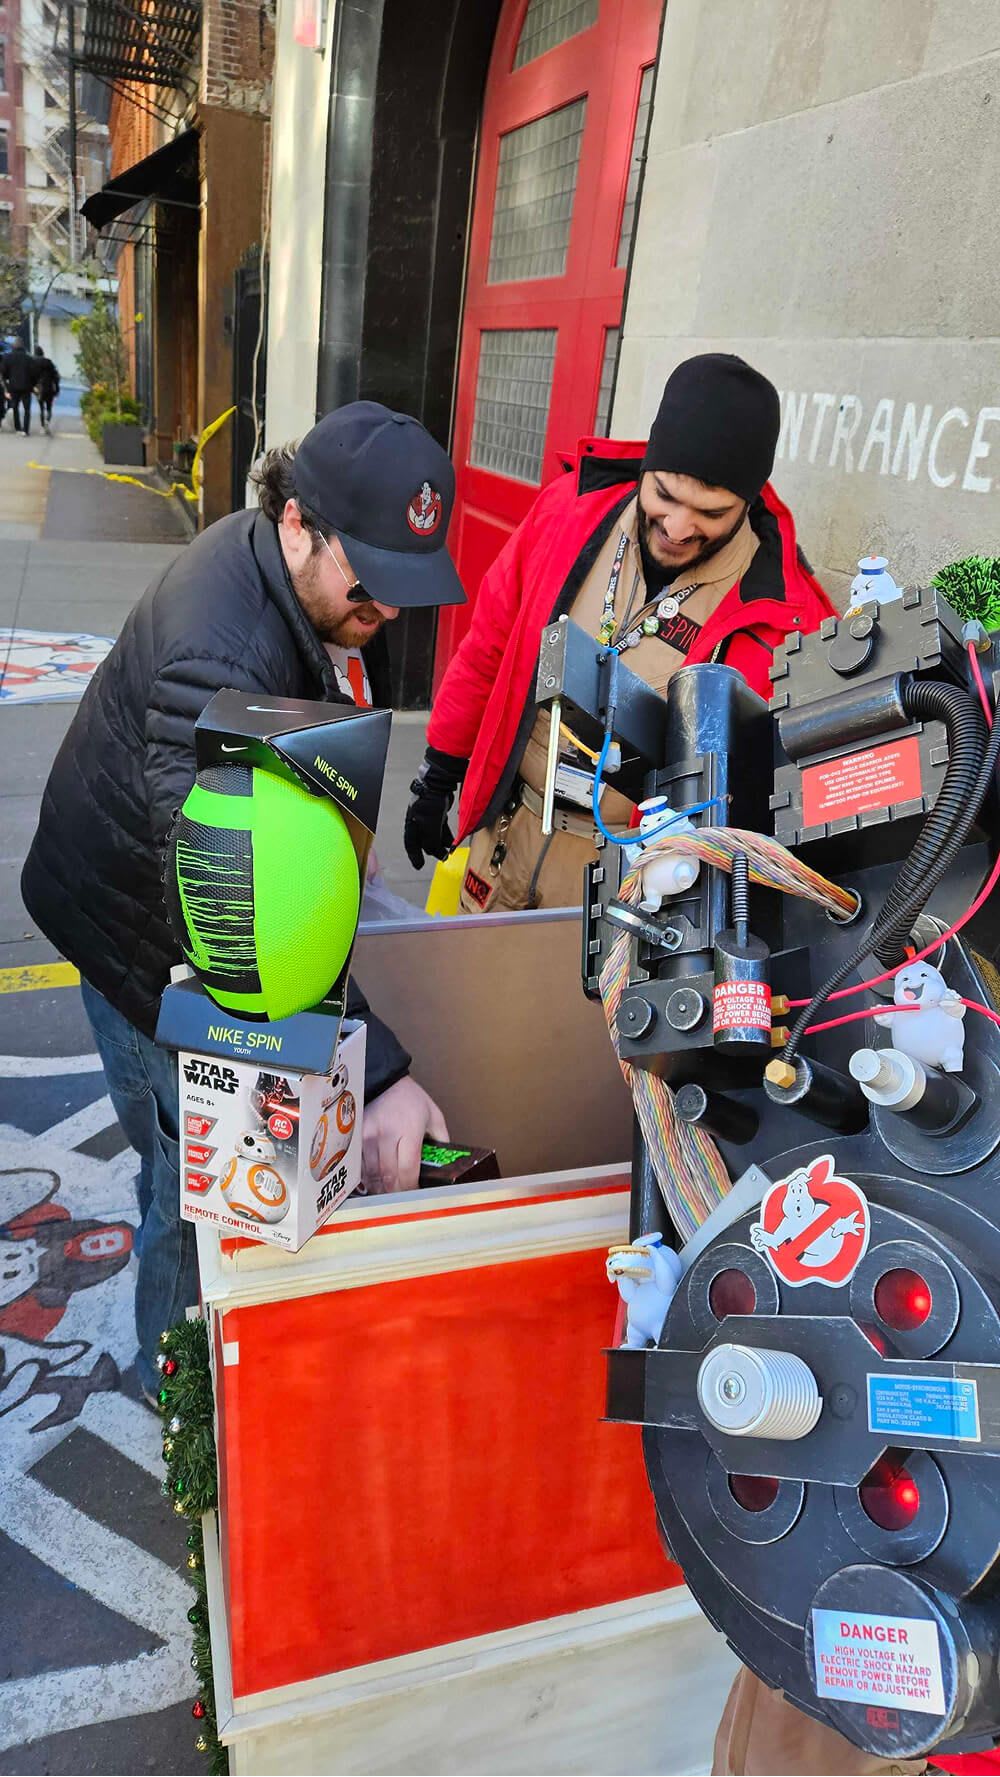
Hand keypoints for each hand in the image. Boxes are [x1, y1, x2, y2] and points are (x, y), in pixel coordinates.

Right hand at [361, 1076, 448, 1192]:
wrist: (385, 1081)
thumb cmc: (410, 1098)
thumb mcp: (434, 1115)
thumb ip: (442, 1139)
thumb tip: (446, 1162)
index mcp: (409, 1131)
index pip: (408, 1170)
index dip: (411, 1187)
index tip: (415, 1193)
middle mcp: (387, 1134)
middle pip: (389, 1176)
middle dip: (396, 1192)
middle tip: (401, 1198)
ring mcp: (368, 1136)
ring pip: (372, 1174)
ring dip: (379, 1187)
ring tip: (387, 1191)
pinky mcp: (356, 1136)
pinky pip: (358, 1165)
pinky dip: (365, 1177)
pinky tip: (372, 1181)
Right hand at [404, 790, 453, 870]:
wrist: (438, 783)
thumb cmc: (429, 802)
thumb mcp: (429, 825)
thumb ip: (431, 840)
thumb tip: (434, 852)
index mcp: (411, 824)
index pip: (411, 843)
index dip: (415, 855)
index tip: (419, 865)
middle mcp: (418, 820)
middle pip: (424, 840)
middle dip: (432, 850)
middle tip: (441, 858)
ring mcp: (429, 816)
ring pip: (434, 834)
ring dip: (441, 844)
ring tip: (448, 852)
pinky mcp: (439, 811)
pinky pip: (442, 827)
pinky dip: (446, 835)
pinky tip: (452, 841)